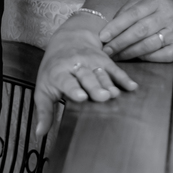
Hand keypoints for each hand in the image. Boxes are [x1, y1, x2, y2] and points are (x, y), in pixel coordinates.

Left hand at [33, 22, 136, 138]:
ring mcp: (91, 62)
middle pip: (87, 77)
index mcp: (59, 73)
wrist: (68, 40)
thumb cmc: (54, 70)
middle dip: (95, 86)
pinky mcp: (104, 60)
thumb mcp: (44, 88)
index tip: (81, 97)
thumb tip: (40, 133)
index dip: (73, 89)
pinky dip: (123, 78)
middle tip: (103, 97)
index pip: (66, 81)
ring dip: (109, 84)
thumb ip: (44, 111)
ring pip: (101, 74)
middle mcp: (76, 66)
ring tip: (115, 94)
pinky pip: (115, 70)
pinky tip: (132, 86)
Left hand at [99, 0, 172, 62]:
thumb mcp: (148, 2)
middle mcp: (168, 15)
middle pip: (139, 31)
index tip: (103, 36)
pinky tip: (135, 58)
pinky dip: (146, 58)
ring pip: (148, 45)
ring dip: (129, 53)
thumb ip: (129, 9)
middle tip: (106, 51)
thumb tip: (110, 25)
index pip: (133, 14)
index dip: (116, 26)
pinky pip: (161, 56)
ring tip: (116, 57)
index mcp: (157, 1)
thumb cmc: (164, 10)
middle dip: (119, 42)